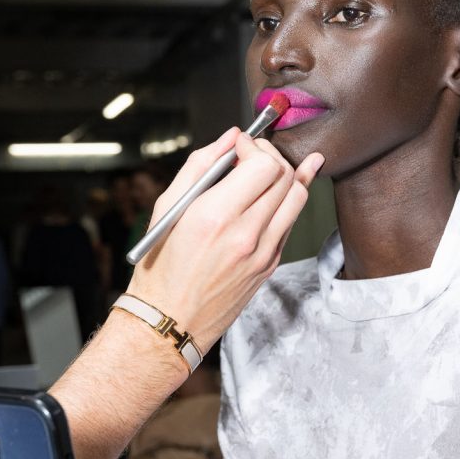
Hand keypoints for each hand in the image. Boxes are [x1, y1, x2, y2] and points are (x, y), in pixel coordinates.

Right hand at [127, 128, 323, 353]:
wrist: (171, 320)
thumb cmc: (161, 266)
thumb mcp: (168, 209)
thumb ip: (201, 167)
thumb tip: (229, 138)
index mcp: (215, 217)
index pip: (264, 166)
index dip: (255, 146)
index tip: (240, 146)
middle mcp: (246, 235)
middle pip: (285, 177)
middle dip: (271, 155)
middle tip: (252, 153)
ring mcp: (264, 253)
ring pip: (298, 198)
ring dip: (287, 175)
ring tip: (268, 168)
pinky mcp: (271, 265)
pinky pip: (290, 222)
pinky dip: (287, 200)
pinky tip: (285, 186)